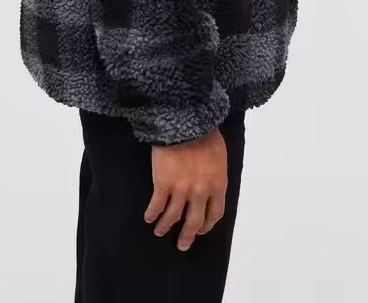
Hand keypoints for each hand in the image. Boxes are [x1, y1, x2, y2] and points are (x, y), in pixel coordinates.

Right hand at [144, 128, 227, 250]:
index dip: (207, 225)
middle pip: (194, 222)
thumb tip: (211, 187)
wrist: (186, 122)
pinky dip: (152, 214)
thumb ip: (216, 175)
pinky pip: (156, 205)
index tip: (200, 230)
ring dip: (166, 227)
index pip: (215, 214)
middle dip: (188, 236)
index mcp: (217, 185)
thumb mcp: (219, 157)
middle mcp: (200, 192)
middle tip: (182, 244)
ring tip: (160, 232)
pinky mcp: (163, 184)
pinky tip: (149, 218)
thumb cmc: (205, 135)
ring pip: (173, 217)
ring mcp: (181, 190)